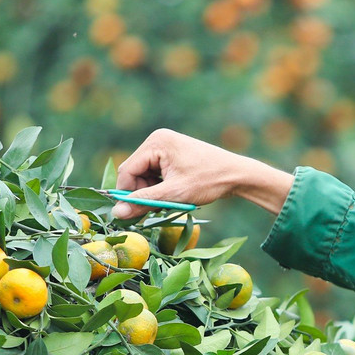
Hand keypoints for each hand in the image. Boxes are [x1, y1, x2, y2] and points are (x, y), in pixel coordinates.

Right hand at [112, 128, 292, 218]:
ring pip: (144, 176)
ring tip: (169, 203)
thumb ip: (144, 202)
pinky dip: (159, 188)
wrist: (237, 175)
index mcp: (156, 142)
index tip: (129, 215)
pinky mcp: (171, 155)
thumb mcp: (174, 194)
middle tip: (155, 210)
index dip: (126, 194)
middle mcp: (157, 140)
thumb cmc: (209, 181)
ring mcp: (164, 146)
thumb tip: (117, 213)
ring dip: (151, 193)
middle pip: (134, 173)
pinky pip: (155, 174)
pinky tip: (173, 195)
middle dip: (141, 193)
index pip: (127, 170)